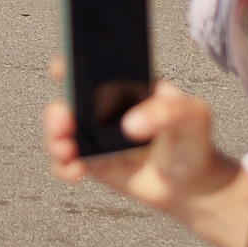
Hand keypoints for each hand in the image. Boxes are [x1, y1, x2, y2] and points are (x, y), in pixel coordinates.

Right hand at [42, 67, 239, 213]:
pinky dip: (62, 166)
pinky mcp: (93, 162)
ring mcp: (95, 135)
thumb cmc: (194, 142)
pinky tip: (75, 170)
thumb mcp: (193, 116)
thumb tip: (131, 124)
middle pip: (66, 99)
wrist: (194, 185)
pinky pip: (65, 162)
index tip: (62, 69)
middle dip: (56, 110)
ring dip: (54, 139)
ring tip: (67, 151)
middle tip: (63, 123)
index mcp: (123, 85)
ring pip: (59, 131)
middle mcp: (103, 107)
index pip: (90, 65)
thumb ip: (168, 111)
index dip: (71, 61)